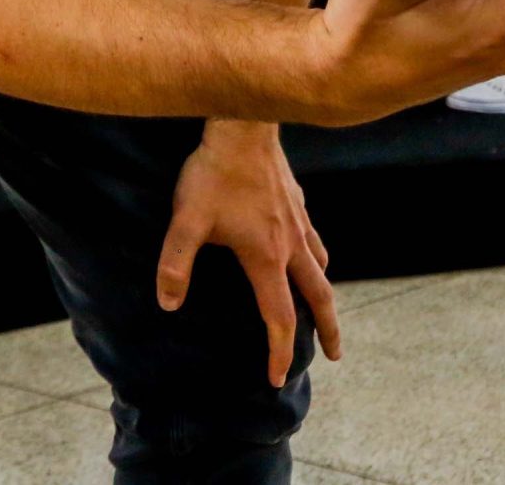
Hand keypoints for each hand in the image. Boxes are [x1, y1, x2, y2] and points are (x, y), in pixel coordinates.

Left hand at [158, 121, 339, 386]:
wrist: (244, 127)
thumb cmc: (215, 174)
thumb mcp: (186, 221)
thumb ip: (175, 265)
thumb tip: (168, 304)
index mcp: (266, 257)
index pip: (279, 316)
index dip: (280, 351)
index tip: (278, 378)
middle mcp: (289, 244)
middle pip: (319, 296)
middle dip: (328, 330)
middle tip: (336, 355)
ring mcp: (298, 221)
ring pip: (321, 265)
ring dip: (324, 292)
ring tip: (322, 306)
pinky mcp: (297, 201)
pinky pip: (314, 238)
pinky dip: (316, 256)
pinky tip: (306, 250)